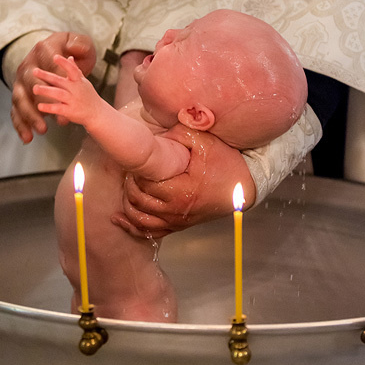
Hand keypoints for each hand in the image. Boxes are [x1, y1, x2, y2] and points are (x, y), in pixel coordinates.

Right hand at [11, 32, 96, 142]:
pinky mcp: (20, 94)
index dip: (56, 84)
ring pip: (20, 100)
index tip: (68, 97)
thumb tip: (73, 51)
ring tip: (42, 131)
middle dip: (40, 104)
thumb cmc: (69, 48)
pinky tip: (27, 138)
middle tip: (51, 117)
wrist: (55, 50)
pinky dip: (20, 125)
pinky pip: (16, 110)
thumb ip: (79, 45)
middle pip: (30, 86)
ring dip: (29, 117)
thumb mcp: (79, 42)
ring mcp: (21, 81)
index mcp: (42, 51)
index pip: (48, 68)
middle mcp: (27, 66)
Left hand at [33, 55, 97, 125]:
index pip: (72, 69)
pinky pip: (58, 109)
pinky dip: (49, 107)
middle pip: (60, 81)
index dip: (64, 63)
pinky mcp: (70, 112)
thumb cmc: (89, 96)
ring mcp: (73, 100)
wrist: (98, 114)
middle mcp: (76, 89)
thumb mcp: (84, 82)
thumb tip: (70, 57)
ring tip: (35, 88)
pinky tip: (39, 106)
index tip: (55, 56)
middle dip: (47, 76)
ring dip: (46, 91)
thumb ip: (75, 70)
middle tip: (34, 71)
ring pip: (58, 94)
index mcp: (78, 81)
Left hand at [111, 124, 255, 238]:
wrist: (243, 187)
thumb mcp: (204, 141)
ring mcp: (177, 221)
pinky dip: (133, 226)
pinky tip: (120, 218)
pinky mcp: (179, 226)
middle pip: (138, 202)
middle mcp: (176, 210)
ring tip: (127, 187)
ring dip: (127, 205)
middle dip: (129, 185)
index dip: (135, 171)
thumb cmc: (226, 163)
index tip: (135, 160)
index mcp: (180, 191)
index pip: (144, 184)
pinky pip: (150, 232)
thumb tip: (156, 132)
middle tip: (130, 170)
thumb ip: (178, 134)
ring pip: (140, 220)